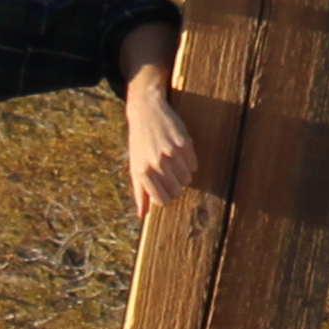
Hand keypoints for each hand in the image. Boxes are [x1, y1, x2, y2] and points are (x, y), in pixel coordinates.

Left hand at [124, 67, 202, 218]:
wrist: (146, 112)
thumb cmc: (139, 143)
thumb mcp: (135, 167)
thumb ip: (140, 193)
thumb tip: (143, 216)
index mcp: (142, 172)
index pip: (162, 200)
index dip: (167, 198)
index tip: (168, 192)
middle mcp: (156, 163)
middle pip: (176, 190)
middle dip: (176, 187)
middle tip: (172, 177)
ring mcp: (170, 153)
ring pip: (187, 178)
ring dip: (184, 175)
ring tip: (175, 164)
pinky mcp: (184, 143)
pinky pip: (193, 164)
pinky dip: (190, 163)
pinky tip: (181, 155)